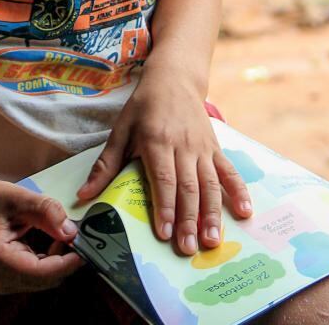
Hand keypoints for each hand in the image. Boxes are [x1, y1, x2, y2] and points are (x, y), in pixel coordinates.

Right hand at [0, 178, 85, 293]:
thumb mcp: (21, 198)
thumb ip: (48, 212)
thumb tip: (71, 232)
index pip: (40, 272)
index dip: (66, 263)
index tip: (85, 248)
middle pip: (44, 280)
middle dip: (65, 260)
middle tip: (77, 236)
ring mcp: (1, 280)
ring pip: (44, 279)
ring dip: (58, 260)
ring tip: (61, 234)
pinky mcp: (7, 277)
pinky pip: (37, 275)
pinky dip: (50, 260)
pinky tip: (52, 240)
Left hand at [76, 67, 250, 255]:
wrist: (176, 79)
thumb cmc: (144, 107)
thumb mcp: (121, 130)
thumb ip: (106, 165)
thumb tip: (83, 196)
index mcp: (158, 142)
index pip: (164, 179)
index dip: (165, 207)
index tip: (165, 233)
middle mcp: (185, 146)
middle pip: (189, 187)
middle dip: (189, 220)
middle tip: (188, 248)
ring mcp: (204, 148)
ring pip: (211, 184)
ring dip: (212, 214)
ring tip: (212, 240)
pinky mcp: (216, 148)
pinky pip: (229, 172)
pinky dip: (239, 192)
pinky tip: (245, 212)